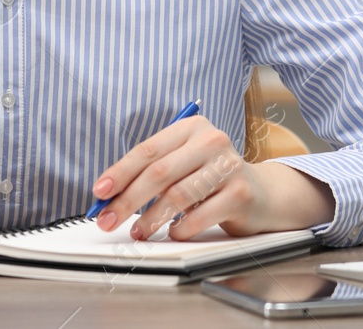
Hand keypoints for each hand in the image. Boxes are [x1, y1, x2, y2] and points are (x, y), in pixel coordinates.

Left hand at [89, 116, 334, 240]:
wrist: (263, 193)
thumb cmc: (212, 178)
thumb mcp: (184, 164)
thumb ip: (152, 173)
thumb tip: (109, 197)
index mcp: (192, 127)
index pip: (147, 150)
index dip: (120, 172)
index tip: (99, 193)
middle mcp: (212, 140)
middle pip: (159, 173)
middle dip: (128, 200)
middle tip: (107, 220)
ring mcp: (229, 165)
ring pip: (178, 195)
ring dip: (151, 218)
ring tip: (138, 232)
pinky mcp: (241, 193)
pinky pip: (200, 215)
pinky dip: (181, 228)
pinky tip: (173, 233)